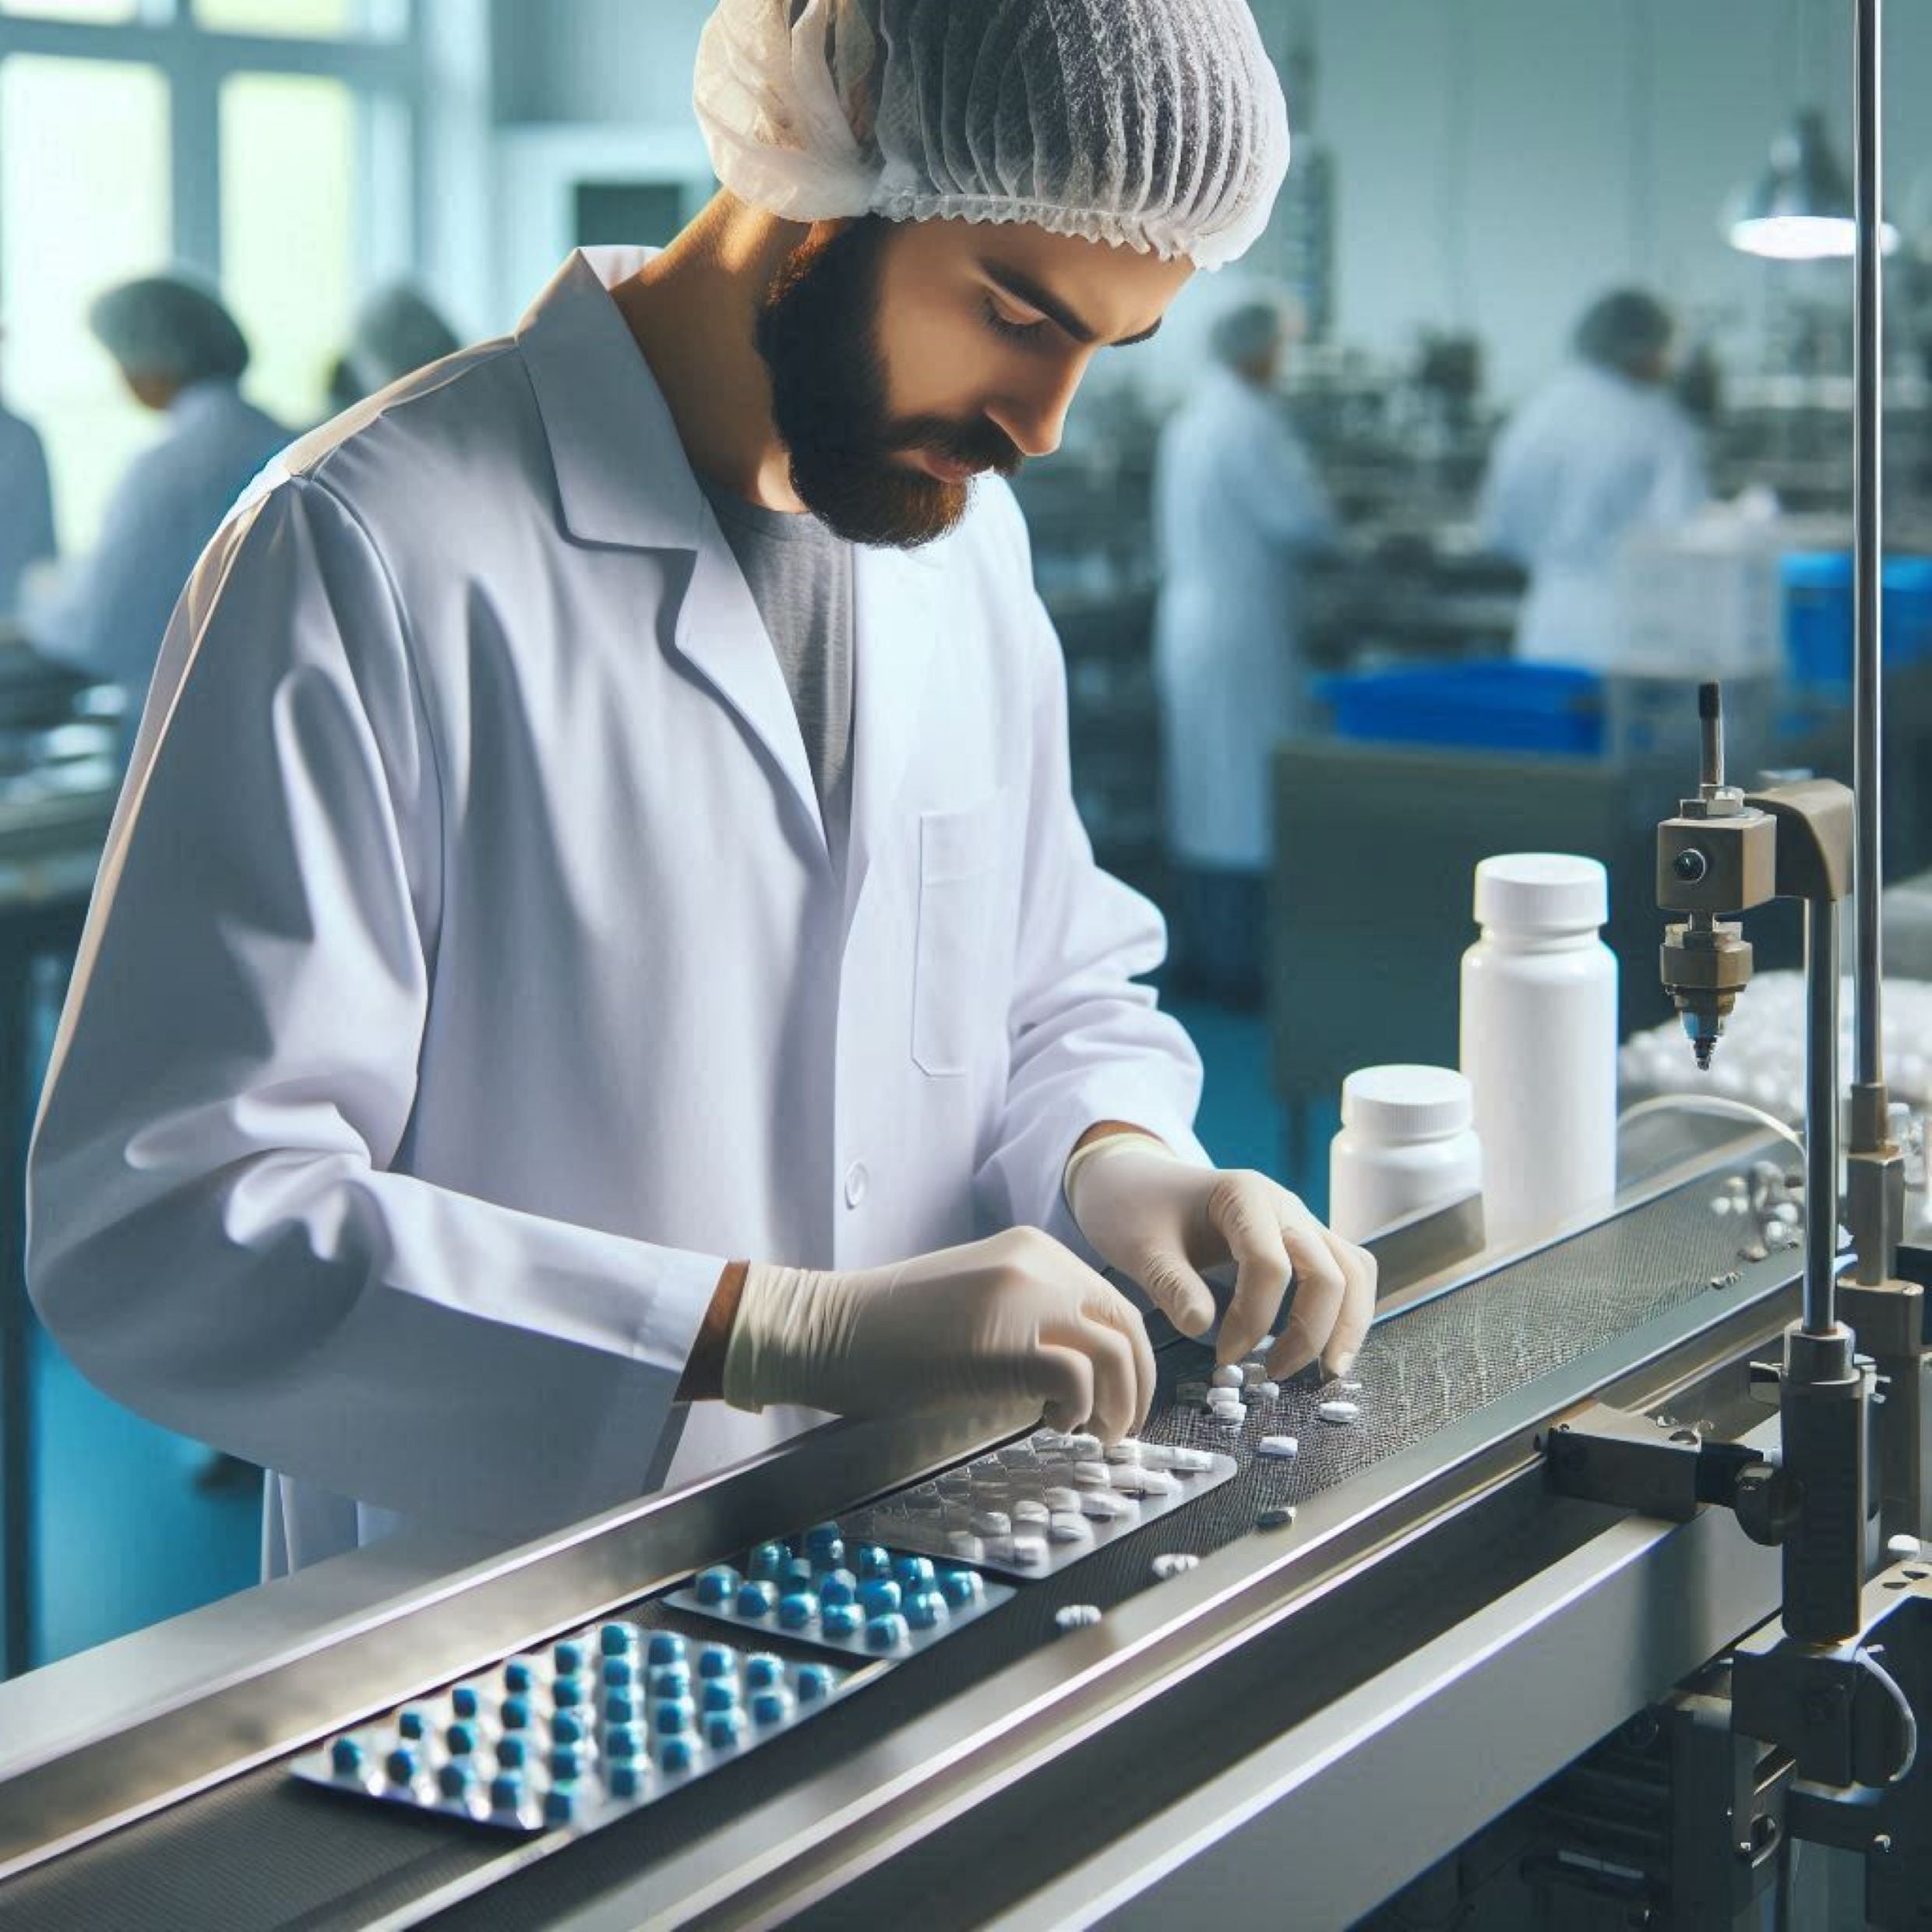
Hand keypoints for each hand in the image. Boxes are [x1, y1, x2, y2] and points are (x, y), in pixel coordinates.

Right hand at [721, 1226, 1155, 1442]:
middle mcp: (1036, 1263)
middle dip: (1138, 1385)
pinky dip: (1079, 1408)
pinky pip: (1076, 1376)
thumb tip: (1083, 1370)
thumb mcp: (976, 1301)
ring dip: (1117, 1404)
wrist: (827, 1328)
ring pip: (1115, 1351)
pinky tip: (1053, 1423)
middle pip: (1126, 1325)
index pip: (1113, 1303)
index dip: (1131, 1359)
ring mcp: (1020, 1299)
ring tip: (1095, 1435)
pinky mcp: (1001, 1344)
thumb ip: (1030, 1315)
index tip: (1122, 1400)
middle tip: (1121, 1429)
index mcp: (1032, 1250)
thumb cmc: (889, 1330)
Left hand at [1066, 1136, 1375, 1377]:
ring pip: (1354, 1271)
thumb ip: (1171, 1285)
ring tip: (1326, 1373)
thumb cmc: (1135, 1209)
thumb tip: (1203, 1328)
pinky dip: (1347, 1310)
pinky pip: (1348, 1271)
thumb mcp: (1140, 1247)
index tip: (1222, 1358)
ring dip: (1347, 1325)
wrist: (1135, 1180)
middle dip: (1310, 1332)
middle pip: (1329, 1271)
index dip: (1253, 1320)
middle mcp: (1285, 1205)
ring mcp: (1300, 1221)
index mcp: (1244, 1195)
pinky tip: (1326, 1347)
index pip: (1271, 1265)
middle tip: (1274, 1374)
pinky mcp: (1304, 1240)